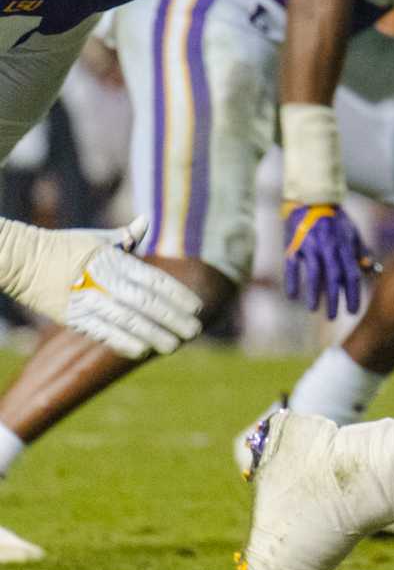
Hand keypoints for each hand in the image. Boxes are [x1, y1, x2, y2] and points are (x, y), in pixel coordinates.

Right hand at [60, 223, 203, 358]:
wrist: (20, 260)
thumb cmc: (64, 247)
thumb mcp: (95, 238)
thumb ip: (126, 236)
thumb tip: (146, 220)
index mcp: (113, 260)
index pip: (153, 279)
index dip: (177, 294)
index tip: (197, 307)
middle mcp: (103, 280)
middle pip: (145, 302)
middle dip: (171, 318)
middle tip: (195, 331)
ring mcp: (87, 300)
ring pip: (126, 320)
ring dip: (153, 334)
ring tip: (174, 346)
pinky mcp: (71, 316)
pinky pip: (101, 332)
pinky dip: (122, 342)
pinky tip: (142, 350)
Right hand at [282, 203, 369, 317]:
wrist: (311, 199)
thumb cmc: (334, 219)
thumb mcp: (352, 232)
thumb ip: (360, 251)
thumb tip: (369, 268)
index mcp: (344, 246)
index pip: (351, 274)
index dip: (352, 293)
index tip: (353, 310)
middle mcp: (329, 247)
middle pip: (335, 277)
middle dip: (335, 299)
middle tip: (335, 317)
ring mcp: (311, 246)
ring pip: (314, 274)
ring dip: (315, 294)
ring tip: (315, 310)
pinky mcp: (294, 246)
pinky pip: (292, 267)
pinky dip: (292, 281)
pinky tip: (293, 296)